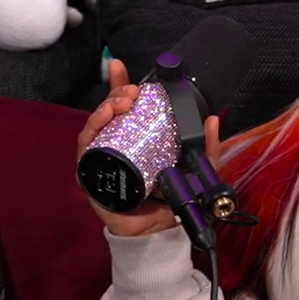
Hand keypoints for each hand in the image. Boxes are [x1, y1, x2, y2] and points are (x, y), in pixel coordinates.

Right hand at [76, 59, 221, 238]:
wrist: (154, 232)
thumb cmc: (167, 199)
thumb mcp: (193, 169)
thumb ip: (206, 148)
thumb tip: (212, 120)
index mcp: (133, 138)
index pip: (123, 107)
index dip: (118, 84)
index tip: (119, 66)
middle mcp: (113, 145)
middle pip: (107, 112)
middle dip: (115, 94)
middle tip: (131, 92)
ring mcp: (100, 159)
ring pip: (94, 126)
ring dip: (103, 109)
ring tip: (119, 103)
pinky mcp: (90, 175)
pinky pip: (86, 149)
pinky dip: (92, 132)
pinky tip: (102, 121)